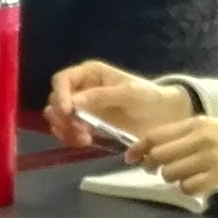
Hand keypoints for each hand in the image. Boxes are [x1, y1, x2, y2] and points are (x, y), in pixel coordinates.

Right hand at [48, 64, 190, 145]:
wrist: (162, 118)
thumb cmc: (148, 97)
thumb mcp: (129, 93)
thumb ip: (102, 96)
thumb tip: (74, 103)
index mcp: (90, 74)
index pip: (62, 80)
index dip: (60, 95)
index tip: (67, 112)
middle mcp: (80, 89)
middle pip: (55, 100)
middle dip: (62, 117)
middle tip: (79, 130)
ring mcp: (81, 109)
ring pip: (57, 118)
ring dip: (65, 130)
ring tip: (84, 139)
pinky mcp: (85, 126)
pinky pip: (66, 132)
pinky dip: (70, 139)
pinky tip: (85, 142)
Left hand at [132, 114, 217, 196]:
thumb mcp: (213, 127)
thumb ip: (186, 135)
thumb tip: (156, 150)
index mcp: (196, 123)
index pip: (156, 135)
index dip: (138, 148)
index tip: (129, 158)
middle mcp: (199, 138)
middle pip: (158, 156)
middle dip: (153, 167)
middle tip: (158, 171)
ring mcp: (209, 157)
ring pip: (170, 174)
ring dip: (172, 179)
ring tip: (186, 176)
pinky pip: (189, 187)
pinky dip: (189, 189)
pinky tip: (199, 184)